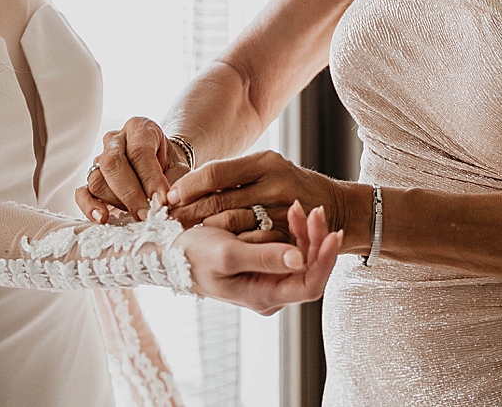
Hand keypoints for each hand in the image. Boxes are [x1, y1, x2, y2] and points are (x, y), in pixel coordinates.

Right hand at [77, 117, 189, 221]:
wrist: (162, 167)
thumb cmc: (171, 167)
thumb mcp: (180, 170)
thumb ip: (174, 185)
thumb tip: (165, 206)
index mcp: (140, 128)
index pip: (139, 151)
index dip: (150, 179)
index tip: (161, 201)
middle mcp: (115, 139)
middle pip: (113, 164)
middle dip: (130, 194)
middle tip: (146, 215)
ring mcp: (99, 158)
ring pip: (98, 180)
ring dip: (117, 202)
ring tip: (137, 216)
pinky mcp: (91, 178)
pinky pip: (82, 192)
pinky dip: (89, 206)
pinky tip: (102, 218)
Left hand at [167, 150, 350, 241]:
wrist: (338, 210)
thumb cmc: (291, 188)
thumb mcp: (267, 169)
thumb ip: (234, 175)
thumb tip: (188, 183)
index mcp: (265, 161)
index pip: (215, 173)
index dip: (189, 186)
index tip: (169, 197)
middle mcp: (274, 182)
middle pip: (219, 199)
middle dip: (188, 211)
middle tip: (166, 220)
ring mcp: (282, 210)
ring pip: (230, 223)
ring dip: (202, 230)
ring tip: (180, 234)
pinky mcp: (287, 235)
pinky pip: (248, 243)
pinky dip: (225, 245)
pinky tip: (210, 248)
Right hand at [175, 201, 341, 314]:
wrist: (168, 252)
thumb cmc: (191, 254)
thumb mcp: (226, 253)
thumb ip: (263, 257)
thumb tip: (300, 260)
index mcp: (263, 296)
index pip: (310, 285)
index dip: (325, 260)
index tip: (333, 232)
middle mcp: (269, 293)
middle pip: (309, 270)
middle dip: (316, 239)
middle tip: (315, 209)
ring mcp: (267, 280)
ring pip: (301, 259)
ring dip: (305, 232)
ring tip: (301, 206)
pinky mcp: (262, 266)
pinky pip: (288, 250)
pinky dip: (291, 231)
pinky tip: (290, 211)